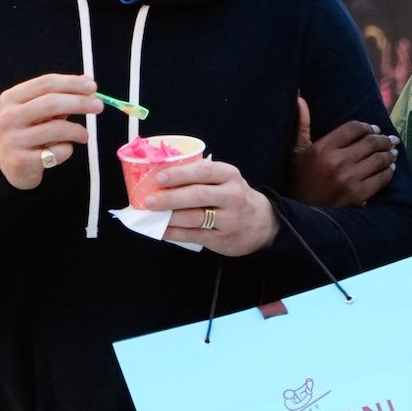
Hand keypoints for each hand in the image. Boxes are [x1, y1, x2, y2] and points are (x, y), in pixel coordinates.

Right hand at [0, 74, 102, 189]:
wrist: (10, 166)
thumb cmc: (30, 132)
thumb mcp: (38, 112)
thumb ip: (60, 98)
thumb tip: (88, 85)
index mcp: (12, 98)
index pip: (45, 83)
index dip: (72, 83)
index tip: (93, 87)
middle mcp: (9, 117)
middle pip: (51, 103)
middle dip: (80, 102)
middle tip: (99, 106)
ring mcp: (14, 139)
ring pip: (57, 128)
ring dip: (78, 130)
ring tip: (84, 135)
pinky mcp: (23, 160)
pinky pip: (57, 151)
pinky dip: (67, 149)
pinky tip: (61, 151)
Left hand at [145, 158, 279, 254]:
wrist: (263, 225)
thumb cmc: (235, 198)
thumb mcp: (227, 181)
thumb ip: (202, 177)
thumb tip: (162, 178)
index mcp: (230, 175)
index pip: (203, 171)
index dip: (180, 174)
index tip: (159, 176)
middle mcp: (232, 196)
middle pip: (197, 196)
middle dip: (170, 198)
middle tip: (148, 200)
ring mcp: (228, 219)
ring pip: (193, 218)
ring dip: (168, 217)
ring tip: (151, 214)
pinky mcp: (222, 239)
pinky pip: (192, 235)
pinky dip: (173, 233)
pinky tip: (161, 230)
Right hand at [288, 96, 398, 207]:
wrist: (297, 214)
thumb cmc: (296, 180)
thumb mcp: (294, 151)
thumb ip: (301, 125)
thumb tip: (300, 98)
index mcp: (323, 148)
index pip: (353, 128)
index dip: (367, 127)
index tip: (373, 129)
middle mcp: (338, 162)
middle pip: (370, 143)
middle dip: (384, 139)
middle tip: (390, 139)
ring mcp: (349, 179)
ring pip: (379, 160)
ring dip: (389, 154)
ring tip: (393, 152)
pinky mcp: (358, 196)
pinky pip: (381, 179)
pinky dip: (388, 172)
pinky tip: (390, 169)